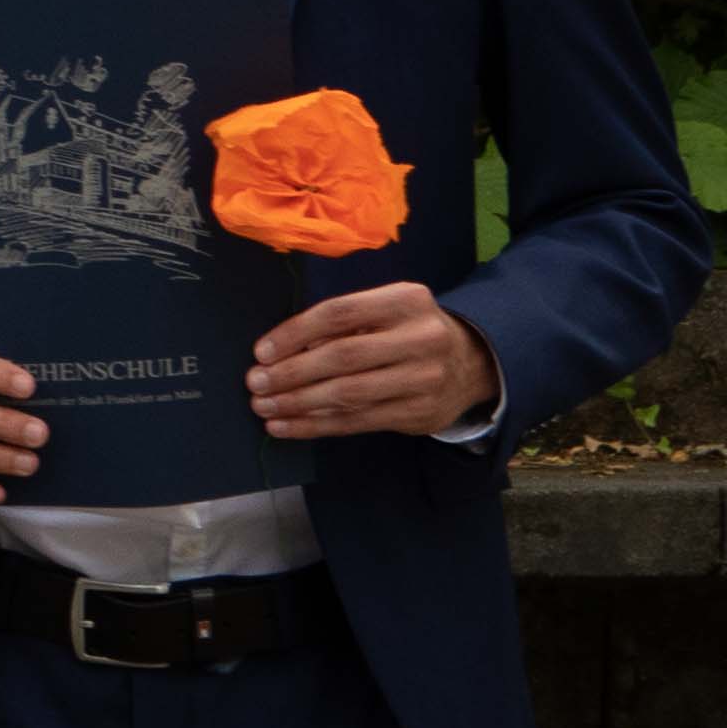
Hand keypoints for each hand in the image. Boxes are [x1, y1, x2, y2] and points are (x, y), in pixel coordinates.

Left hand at [249, 280, 500, 442]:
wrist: (471, 363)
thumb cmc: (406, 331)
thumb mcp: (383, 311)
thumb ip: (340, 324)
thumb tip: (278, 353)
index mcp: (406, 301)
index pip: (339, 313)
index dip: (295, 333)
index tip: (261, 352)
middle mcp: (421, 338)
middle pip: (342, 357)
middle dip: (291, 373)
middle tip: (255, 383)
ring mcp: (425, 378)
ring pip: (348, 394)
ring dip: (297, 403)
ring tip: (263, 407)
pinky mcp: (420, 413)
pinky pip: (357, 422)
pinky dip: (315, 425)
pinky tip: (285, 426)